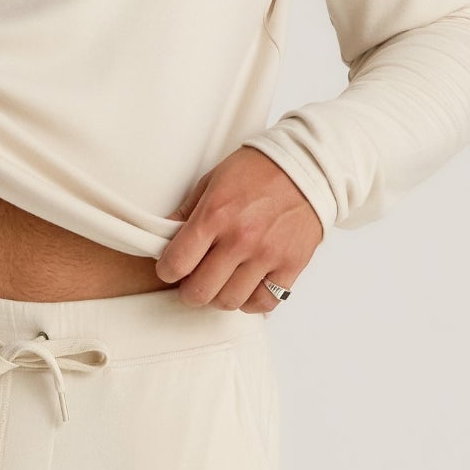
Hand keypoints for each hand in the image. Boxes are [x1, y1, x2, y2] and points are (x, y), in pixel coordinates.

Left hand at [155, 145, 323, 312]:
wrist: (307, 167)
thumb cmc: (258, 170)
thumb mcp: (212, 181)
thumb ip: (185, 213)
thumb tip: (162, 238)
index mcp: (216, 215)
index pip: (176, 264)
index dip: (167, 271)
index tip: (171, 268)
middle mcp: (241, 238)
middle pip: (200, 292)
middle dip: (189, 291)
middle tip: (193, 281)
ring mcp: (268, 254)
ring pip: (229, 301)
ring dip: (219, 297)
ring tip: (220, 282)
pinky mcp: (291, 265)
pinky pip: (263, 302)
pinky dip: (250, 302)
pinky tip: (246, 287)